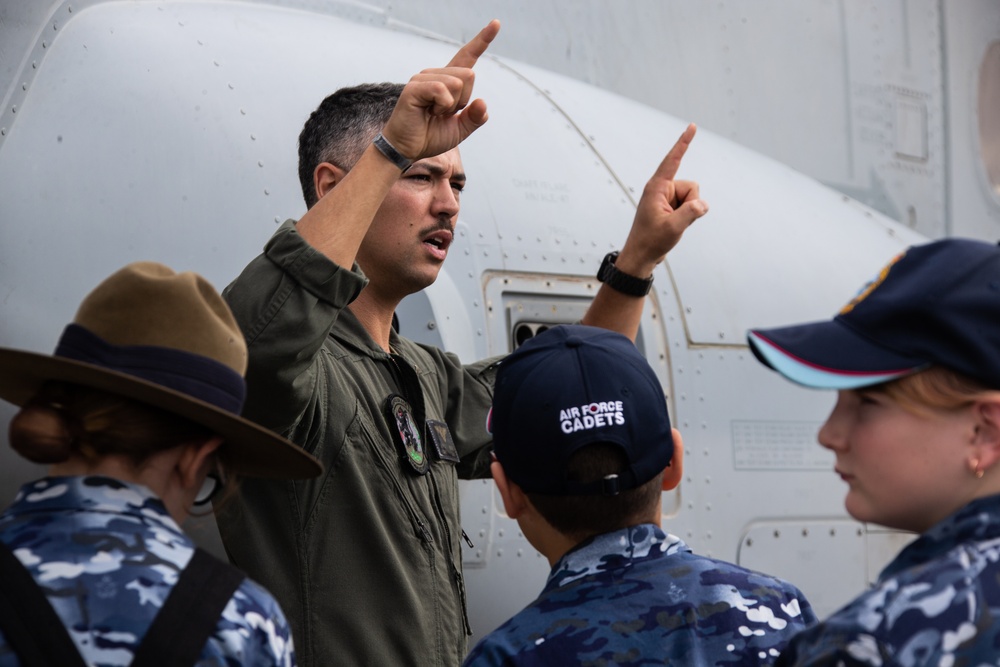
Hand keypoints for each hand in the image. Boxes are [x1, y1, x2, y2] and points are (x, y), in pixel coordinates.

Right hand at [380, 20, 499, 161]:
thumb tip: (483, 102)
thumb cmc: (430, 136)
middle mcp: (436, 74)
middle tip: (444, 113)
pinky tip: (429, 112)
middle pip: (469, 75)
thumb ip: (475, 117)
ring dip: (451, 106)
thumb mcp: (460, 129)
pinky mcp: (414, 87)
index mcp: (448, 81)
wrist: (408, 149)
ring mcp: (424, 78)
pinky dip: (442, 105)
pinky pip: (442, 90)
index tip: (496, 23)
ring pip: (458, 83)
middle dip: (464, 100)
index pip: (467, 57)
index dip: (482, 40)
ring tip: (434, 113)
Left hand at [616, 123, 708, 276]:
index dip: (683, 143)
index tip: (692, 126)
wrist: (641, 256)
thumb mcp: (673, 228)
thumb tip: (703, 204)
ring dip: (690, 212)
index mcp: (656, 188)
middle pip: (692, 186)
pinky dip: (689, 216)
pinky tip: (675, 225)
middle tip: (676, 221)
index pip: (673, 160)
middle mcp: (662, 189)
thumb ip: (691, 213)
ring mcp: (667, 198)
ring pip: (694, 197)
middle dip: (692, 203)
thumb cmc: (651, 241)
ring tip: (674, 224)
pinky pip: (691, 206)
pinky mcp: (671, 206)